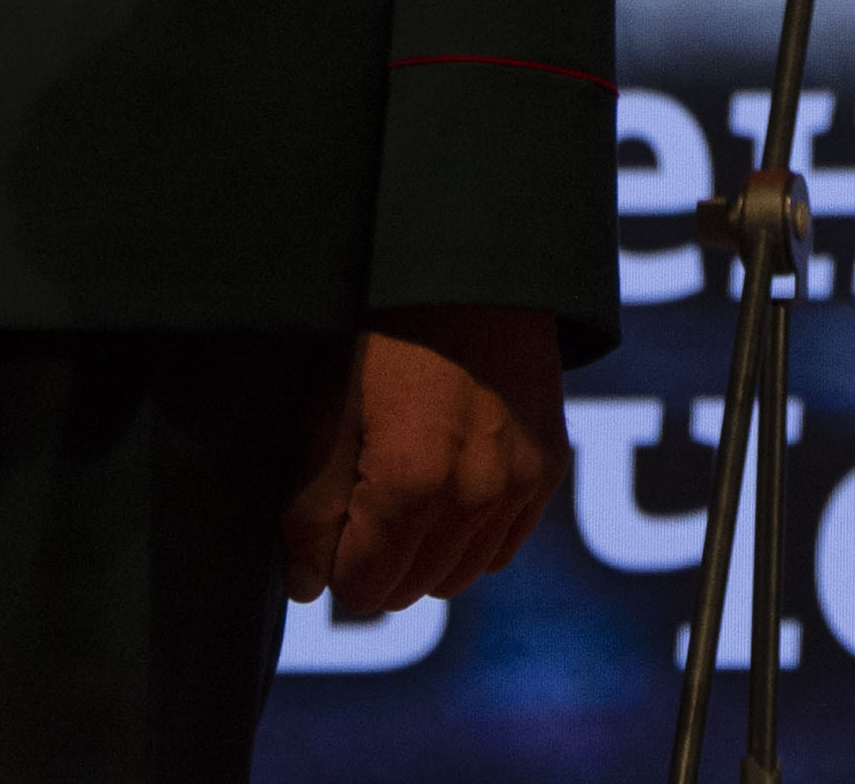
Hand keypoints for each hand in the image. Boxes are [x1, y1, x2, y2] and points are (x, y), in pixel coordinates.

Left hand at [280, 304, 564, 620]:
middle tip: (360, 499)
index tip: (328, 522)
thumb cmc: (384, 332)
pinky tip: (449, 485)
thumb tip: (307, 587)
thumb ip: (311, 511)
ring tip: (404, 490)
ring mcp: (519, 485)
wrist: (471, 263)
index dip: (334, 564)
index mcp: (411, 485)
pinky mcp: (547, 467)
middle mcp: (475, 497)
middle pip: (410, 591)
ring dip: (425, 553)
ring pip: (459, 576)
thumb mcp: (326, 413)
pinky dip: (472, 534)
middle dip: (377, 561)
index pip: (362, 591)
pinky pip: (503, 545)